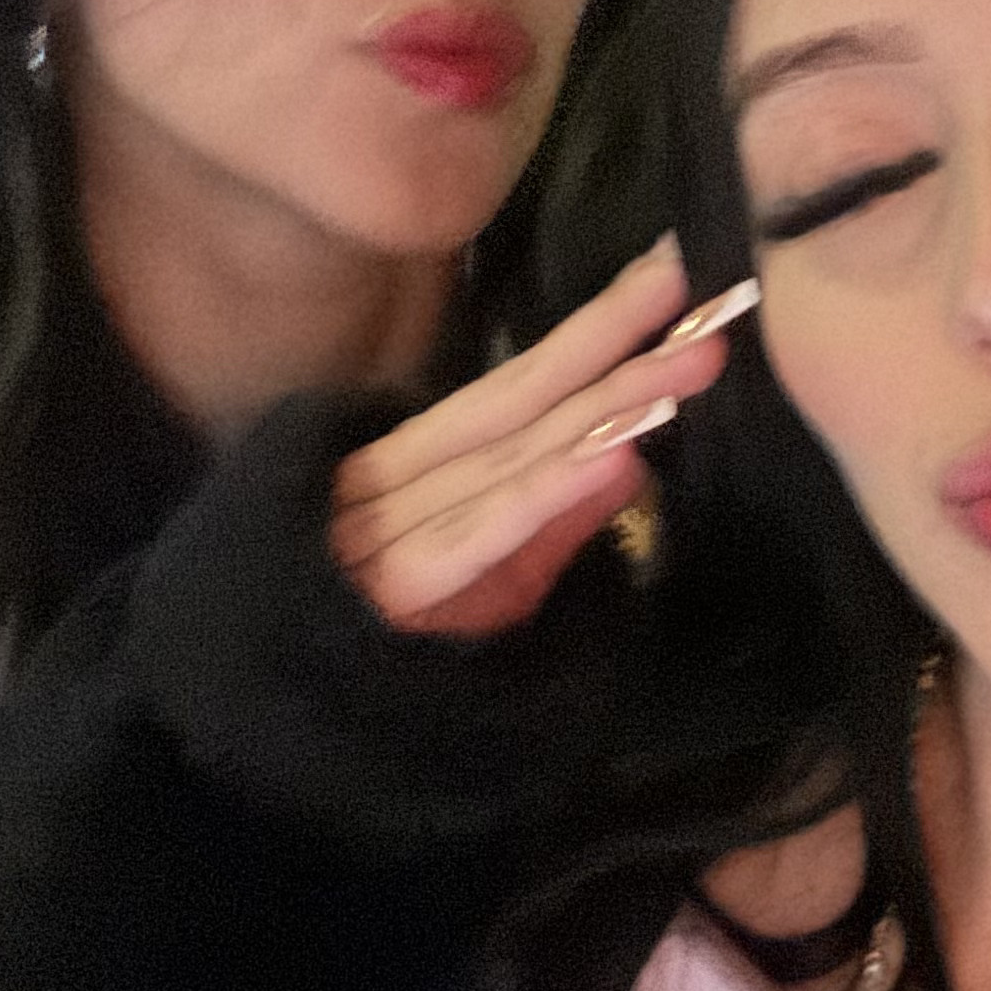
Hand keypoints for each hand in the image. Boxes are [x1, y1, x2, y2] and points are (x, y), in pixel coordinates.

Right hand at [331, 239, 750, 635]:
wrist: (290, 717)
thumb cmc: (389, 649)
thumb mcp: (493, 576)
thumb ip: (556, 518)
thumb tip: (631, 456)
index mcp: (413, 460)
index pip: (517, 382)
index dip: (595, 328)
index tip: (669, 273)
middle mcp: (397, 476)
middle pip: (522, 398)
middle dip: (615, 341)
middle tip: (700, 295)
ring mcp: (393, 527)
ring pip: (516, 453)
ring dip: (607, 405)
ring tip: (682, 364)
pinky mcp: (404, 588)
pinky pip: (488, 529)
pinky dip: (552, 488)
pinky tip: (615, 451)